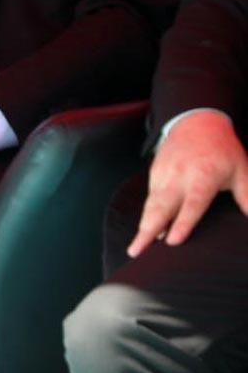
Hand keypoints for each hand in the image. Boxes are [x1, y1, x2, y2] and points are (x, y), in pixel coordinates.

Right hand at [127, 110, 247, 256]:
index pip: (191, 204)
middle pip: (160, 207)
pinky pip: (151, 197)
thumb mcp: (242, 170)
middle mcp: (178, 176)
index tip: (171, 241)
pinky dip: (148, 213)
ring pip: (152, 204)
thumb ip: (247, 197)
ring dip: (144, 225)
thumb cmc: (222, 148)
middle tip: (136, 250)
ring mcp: (164, 173)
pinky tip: (148, 228)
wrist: (196, 121)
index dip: (182, 223)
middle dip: (147, 230)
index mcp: (202, 176)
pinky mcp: (155, 172)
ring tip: (136, 247)